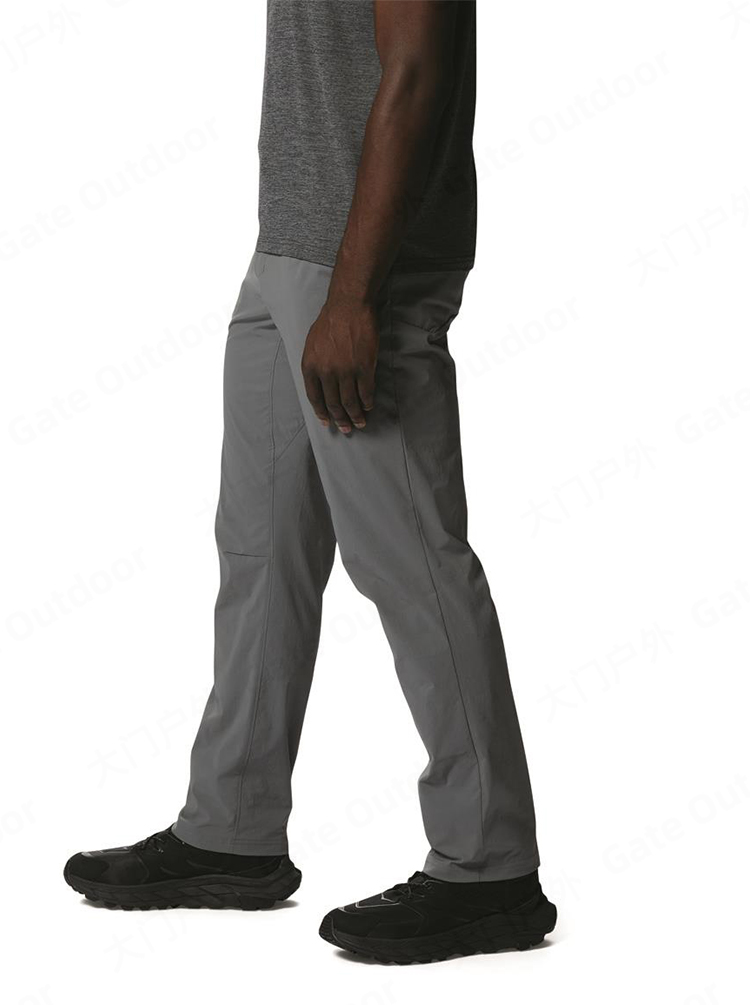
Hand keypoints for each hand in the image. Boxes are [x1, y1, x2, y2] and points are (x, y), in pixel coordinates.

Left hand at [301, 297, 378, 432]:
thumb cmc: (329, 322)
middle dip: (340, 419)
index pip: (314, 397)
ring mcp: (346, 371)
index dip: (321, 412)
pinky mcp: (364, 367)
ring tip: (359, 423)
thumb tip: (320, 383)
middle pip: (333, 403)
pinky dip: (367, 402)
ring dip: (355, 415)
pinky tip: (369, 406)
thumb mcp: (311, 344)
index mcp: (310, 366)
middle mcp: (326, 372)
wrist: (348, 307)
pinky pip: (366, 391)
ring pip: (350, 401)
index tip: (326, 422)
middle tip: (345, 428)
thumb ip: (314, 365)